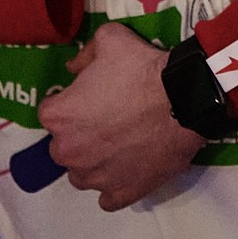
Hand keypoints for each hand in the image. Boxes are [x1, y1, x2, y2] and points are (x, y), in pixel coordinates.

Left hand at [41, 22, 202, 209]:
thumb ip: (84, 54)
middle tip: (108, 120)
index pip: (51, 111)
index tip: (91, 97)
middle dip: (80, 135)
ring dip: (94, 162)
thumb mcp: (111, 39)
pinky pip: (107, 198)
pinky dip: (114, 186)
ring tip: (121, 145)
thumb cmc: (144, 70)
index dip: (71, 102)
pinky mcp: (120, 193)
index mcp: (59, 116)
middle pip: (64, 146)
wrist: (186, 99)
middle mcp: (68, 152)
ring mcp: (94, 177)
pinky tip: (128, 170)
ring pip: (82, 174)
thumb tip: (72, 69)